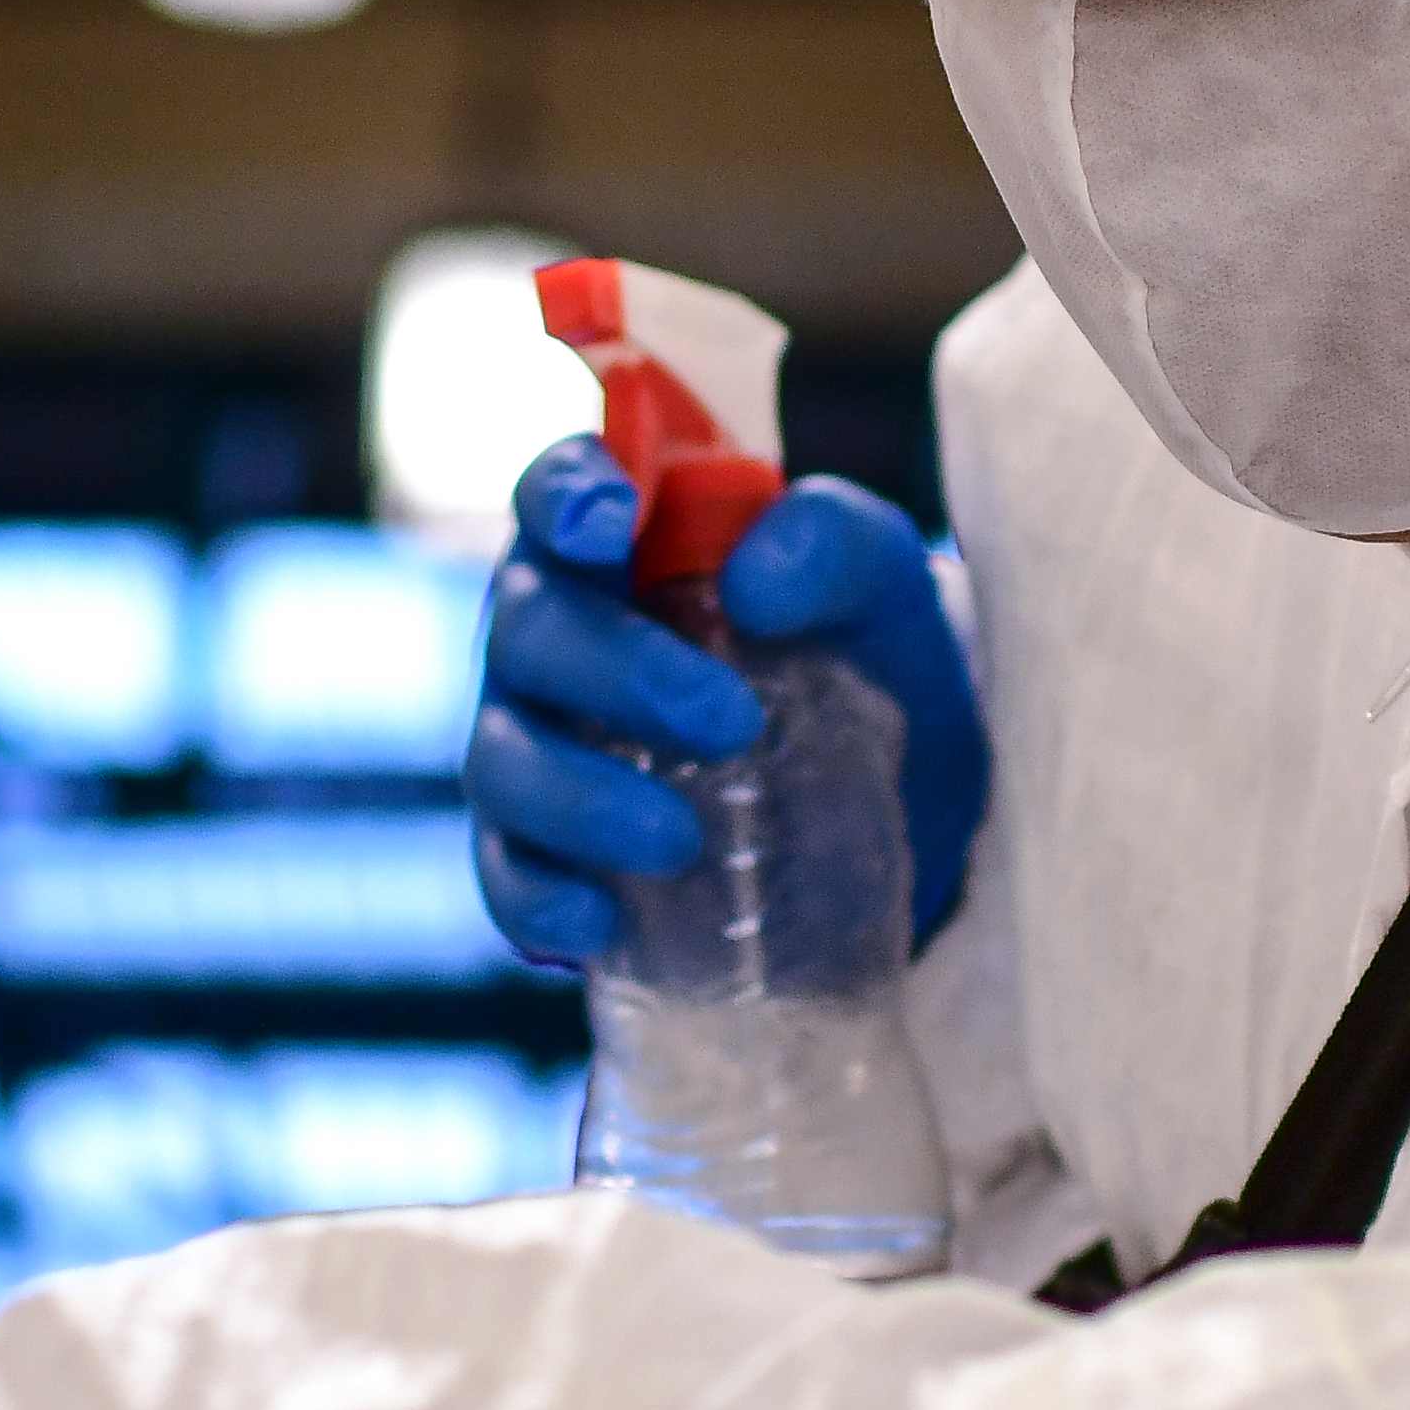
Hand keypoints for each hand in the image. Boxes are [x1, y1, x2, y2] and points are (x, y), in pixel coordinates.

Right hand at [465, 440, 990, 973]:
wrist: (907, 801)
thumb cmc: (864, 658)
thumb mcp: (887, 591)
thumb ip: (837, 546)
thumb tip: (753, 583)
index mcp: (622, 543)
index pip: (558, 490)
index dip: (565, 492)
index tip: (612, 518)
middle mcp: (557, 635)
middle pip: (528, 628)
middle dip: (619, 673)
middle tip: (731, 724)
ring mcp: (538, 745)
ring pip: (503, 758)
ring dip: (581, 799)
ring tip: (681, 840)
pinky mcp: (545, 855)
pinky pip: (505, 876)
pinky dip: (539, 898)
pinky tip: (600, 920)